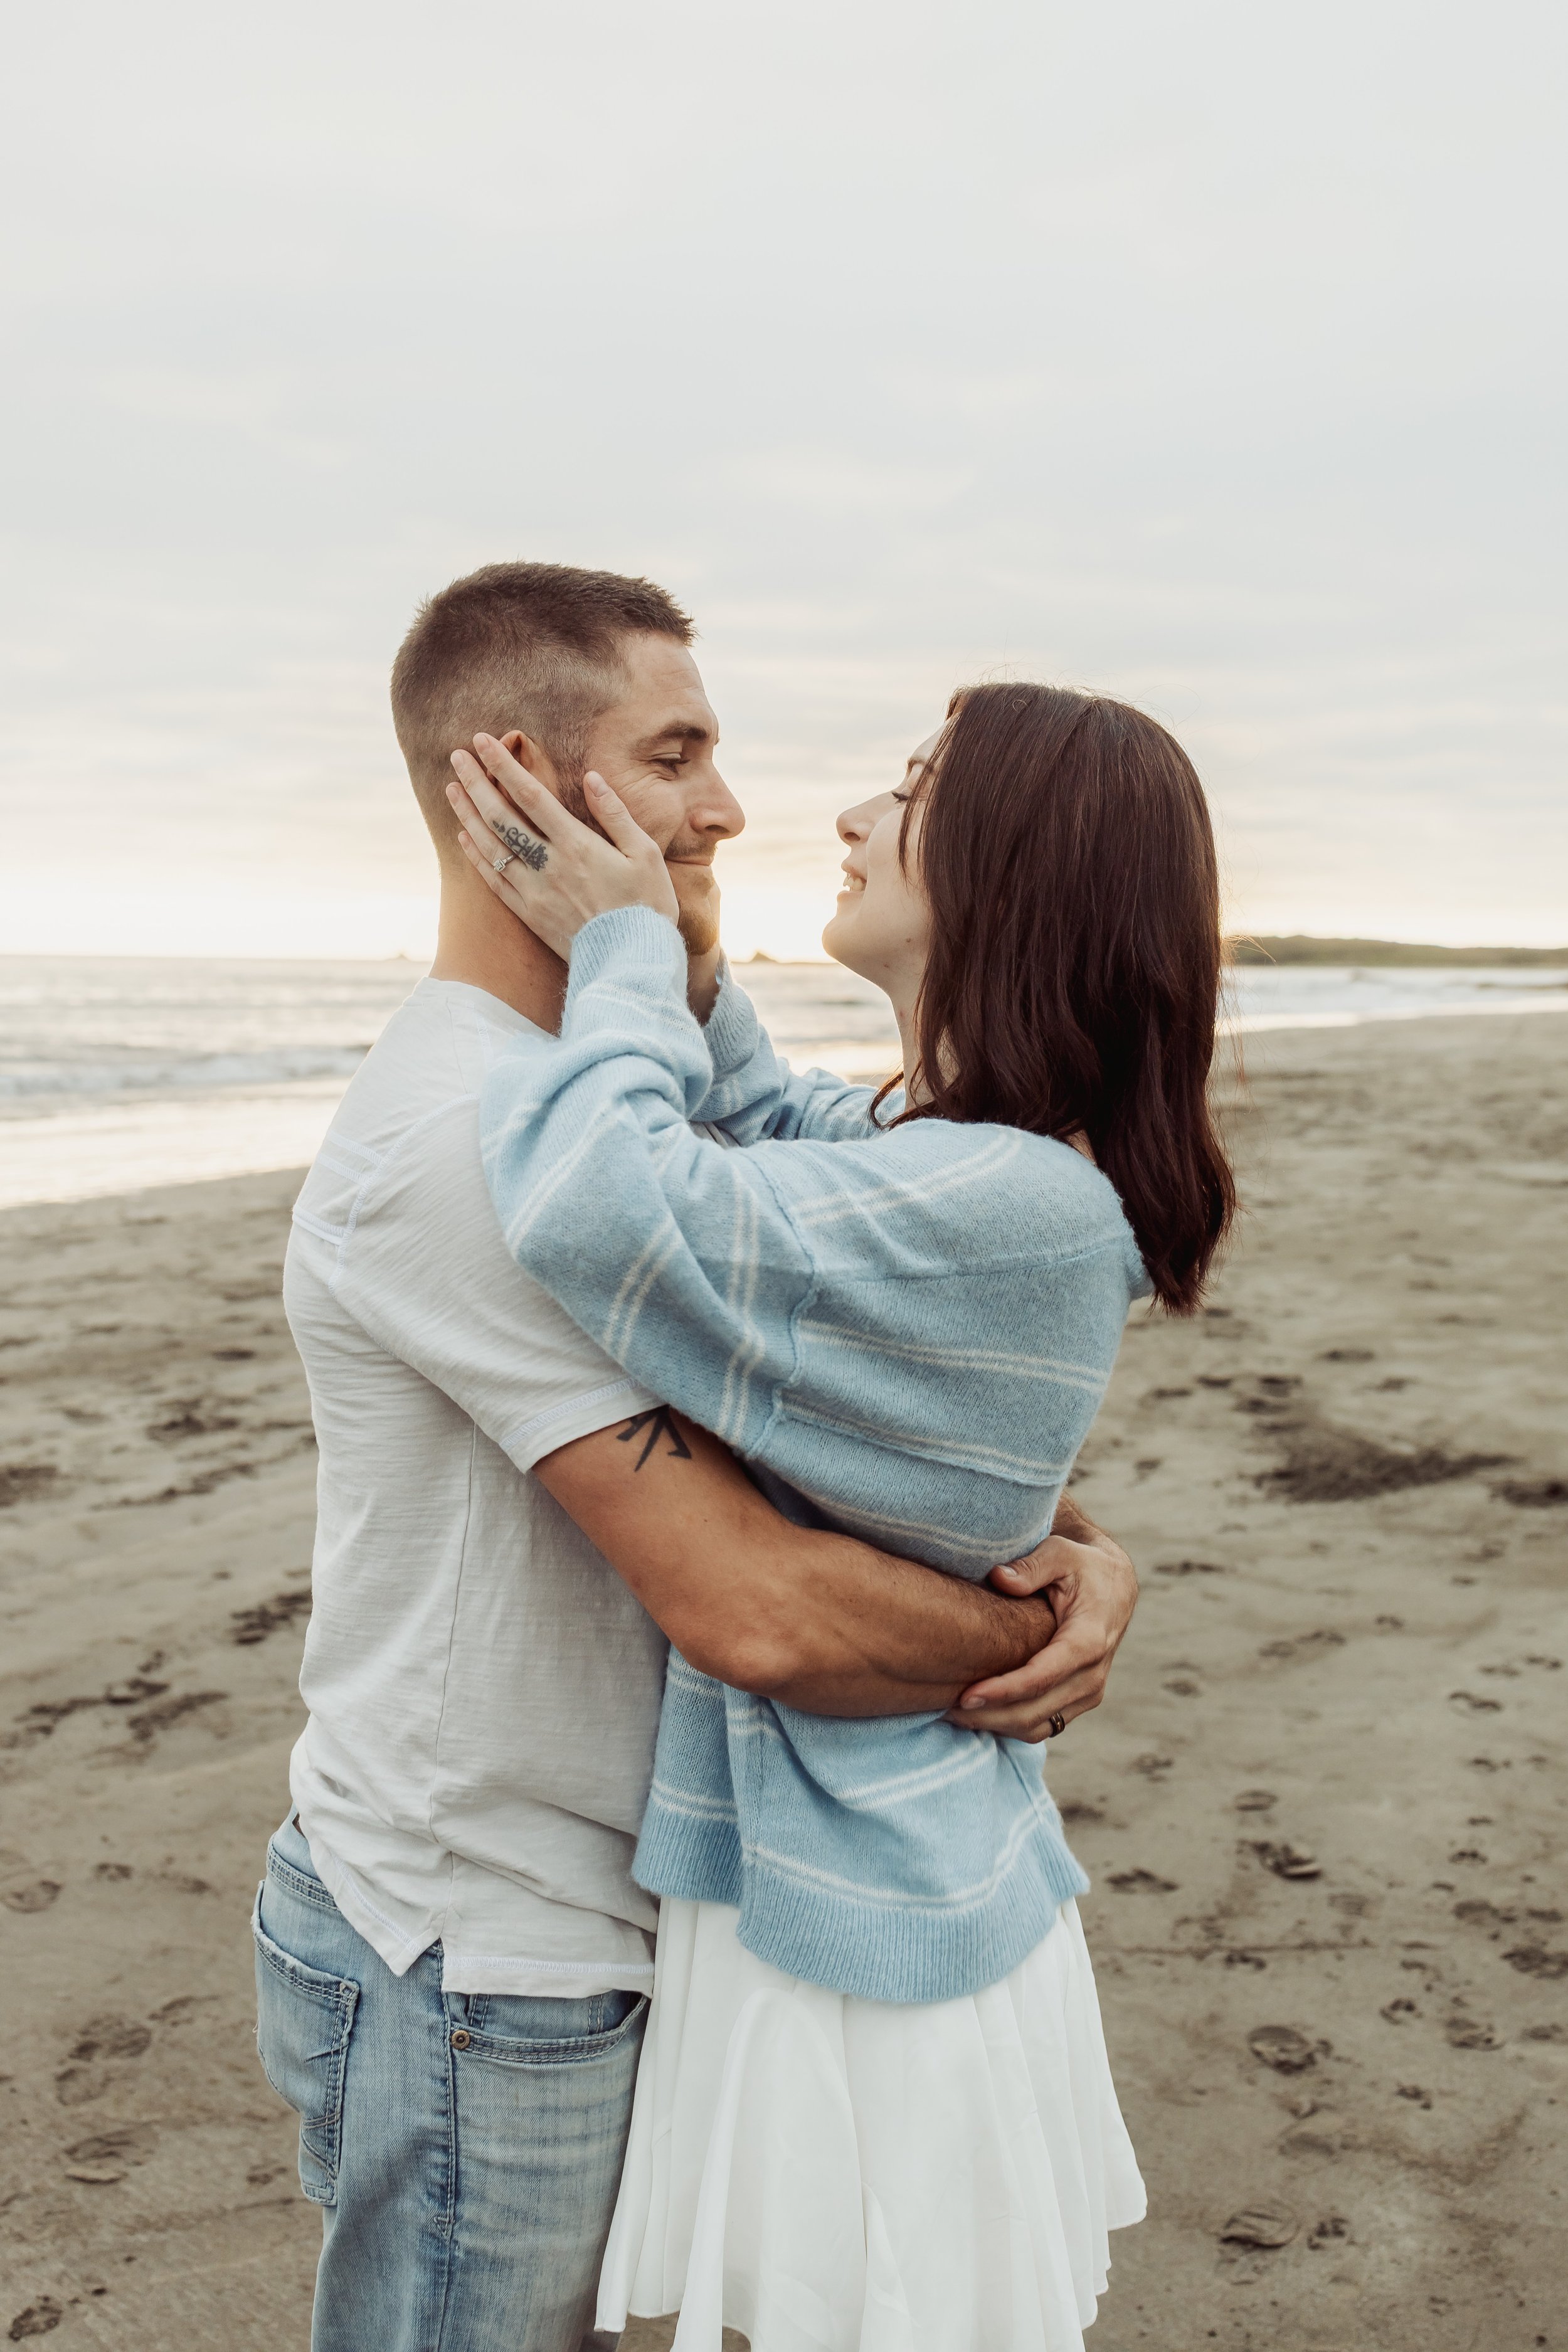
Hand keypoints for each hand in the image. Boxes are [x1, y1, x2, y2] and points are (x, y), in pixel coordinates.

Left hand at [446, 734, 678, 959]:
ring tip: (452, 788)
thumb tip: (591, 778)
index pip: (531, 796)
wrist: (633, 964)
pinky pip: (494, 881)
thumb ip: (616, 814)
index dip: (504, 766)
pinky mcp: (529, 915)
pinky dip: (477, 856)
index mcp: (578, 846)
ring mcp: (534, 892)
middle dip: (477, 782)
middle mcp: (549, 866)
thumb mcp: (644, 854)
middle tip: (457, 755)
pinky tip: (465, 836)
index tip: (483, 741)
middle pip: (502, 816)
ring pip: (491, 846)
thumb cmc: (648, 906)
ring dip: (468, 813)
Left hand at [946, 1516, 1137, 1743]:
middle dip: (990, 1715)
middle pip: (1036, 1710)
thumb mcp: (1061, 1553)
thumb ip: (1032, 1566)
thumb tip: (1000, 1578)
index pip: (1042, 1676)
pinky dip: (1009, 1725)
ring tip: (953, 1714)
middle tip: (944, 1708)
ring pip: (1038, 1726)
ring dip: (996, 1725)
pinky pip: (1044, 1726)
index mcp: (1088, 1640)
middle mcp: (1092, 1674)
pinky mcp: (1080, 1700)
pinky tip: (978, 1713)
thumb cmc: (1082, 1566)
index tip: (966, 1695)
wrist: (1115, 1587)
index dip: (1003, 1690)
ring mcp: (1089, 1692)